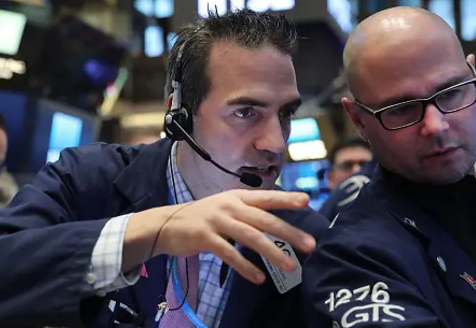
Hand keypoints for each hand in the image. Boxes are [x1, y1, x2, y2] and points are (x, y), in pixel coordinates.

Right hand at [126, 190, 315, 283]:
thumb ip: (246, 212)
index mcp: (236, 197)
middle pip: (264, 219)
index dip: (286, 199)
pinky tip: (258, 277)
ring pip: (250, 237)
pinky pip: (229, 254)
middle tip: (310, 245)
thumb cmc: (201, 217)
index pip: (266, 197)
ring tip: (290, 265)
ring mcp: (217, 221)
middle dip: (289, 232)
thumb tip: (275, 221)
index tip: (307, 201)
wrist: (165, 224)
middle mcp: (229, 206)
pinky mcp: (205, 238)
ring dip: (272, 252)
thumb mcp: (225, 207)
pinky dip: (245, 267)